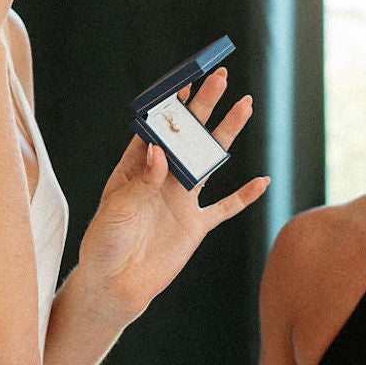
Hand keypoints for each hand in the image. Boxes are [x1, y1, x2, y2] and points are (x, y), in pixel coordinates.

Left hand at [77, 69, 268, 317]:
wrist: (115, 286)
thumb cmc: (104, 244)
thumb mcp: (116, 209)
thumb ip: (141, 181)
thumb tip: (159, 151)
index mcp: (136, 167)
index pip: (156, 128)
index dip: (170, 106)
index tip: (184, 83)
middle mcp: (162, 178)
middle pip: (187, 136)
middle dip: (204, 106)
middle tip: (220, 79)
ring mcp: (182, 199)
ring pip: (209, 160)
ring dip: (227, 133)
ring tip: (244, 105)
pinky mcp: (196, 225)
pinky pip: (225, 208)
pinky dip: (244, 196)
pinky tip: (261, 181)